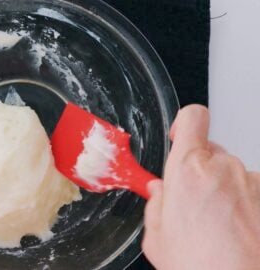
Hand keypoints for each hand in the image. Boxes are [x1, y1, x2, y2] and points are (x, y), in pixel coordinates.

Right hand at [142, 105, 259, 269]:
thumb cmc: (203, 266)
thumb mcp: (158, 237)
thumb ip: (156, 205)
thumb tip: (160, 192)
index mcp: (188, 170)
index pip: (192, 118)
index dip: (183, 123)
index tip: (178, 135)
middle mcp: (223, 168)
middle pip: (208, 152)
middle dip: (198, 171)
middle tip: (191, 202)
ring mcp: (251, 182)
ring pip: (229, 173)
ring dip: (221, 189)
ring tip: (214, 225)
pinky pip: (249, 190)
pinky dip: (241, 204)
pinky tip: (233, 230)